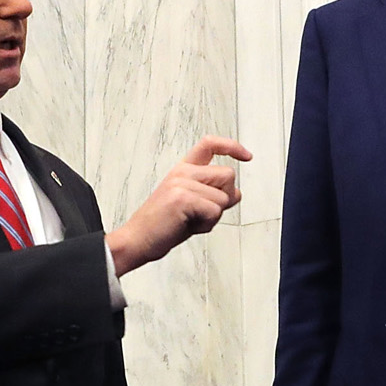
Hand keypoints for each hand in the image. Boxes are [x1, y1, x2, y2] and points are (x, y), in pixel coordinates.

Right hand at [107, 136, 252, 275]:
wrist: (138, 240)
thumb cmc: (163, 225)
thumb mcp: (191, 204)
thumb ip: (212, 194)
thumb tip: (236, 193)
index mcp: (183, 169)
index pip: (210, 145)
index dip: (232, 147)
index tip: (247, 156)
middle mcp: (183, 172)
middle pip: (228, 175)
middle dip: (225, 198)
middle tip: (203, 212)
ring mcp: (181, 183)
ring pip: (224, 197)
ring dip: (213, 216)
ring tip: (191, 221)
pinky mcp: (182, 198)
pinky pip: (215, 211)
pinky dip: (207, 224)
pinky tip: (188, 226)